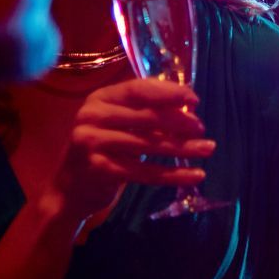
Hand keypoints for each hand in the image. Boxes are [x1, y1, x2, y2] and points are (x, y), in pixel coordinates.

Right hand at [48, 78, 213, 220]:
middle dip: (179, 121)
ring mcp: (93, 143)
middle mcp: (93, 116)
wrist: (70, 188)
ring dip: (184, 148)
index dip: (168, 93)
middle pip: (146, 116)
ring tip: (208, 148)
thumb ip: (145, 112)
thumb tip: (189, 106)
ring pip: (150, 144)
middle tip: (201, 128)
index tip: (193, 98)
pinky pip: (146, 172)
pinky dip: (174, 174)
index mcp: (99, 99)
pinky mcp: (101, 169)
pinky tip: (196, 175)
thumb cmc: (102, 150)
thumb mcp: (117, 124)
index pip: (137, 89)